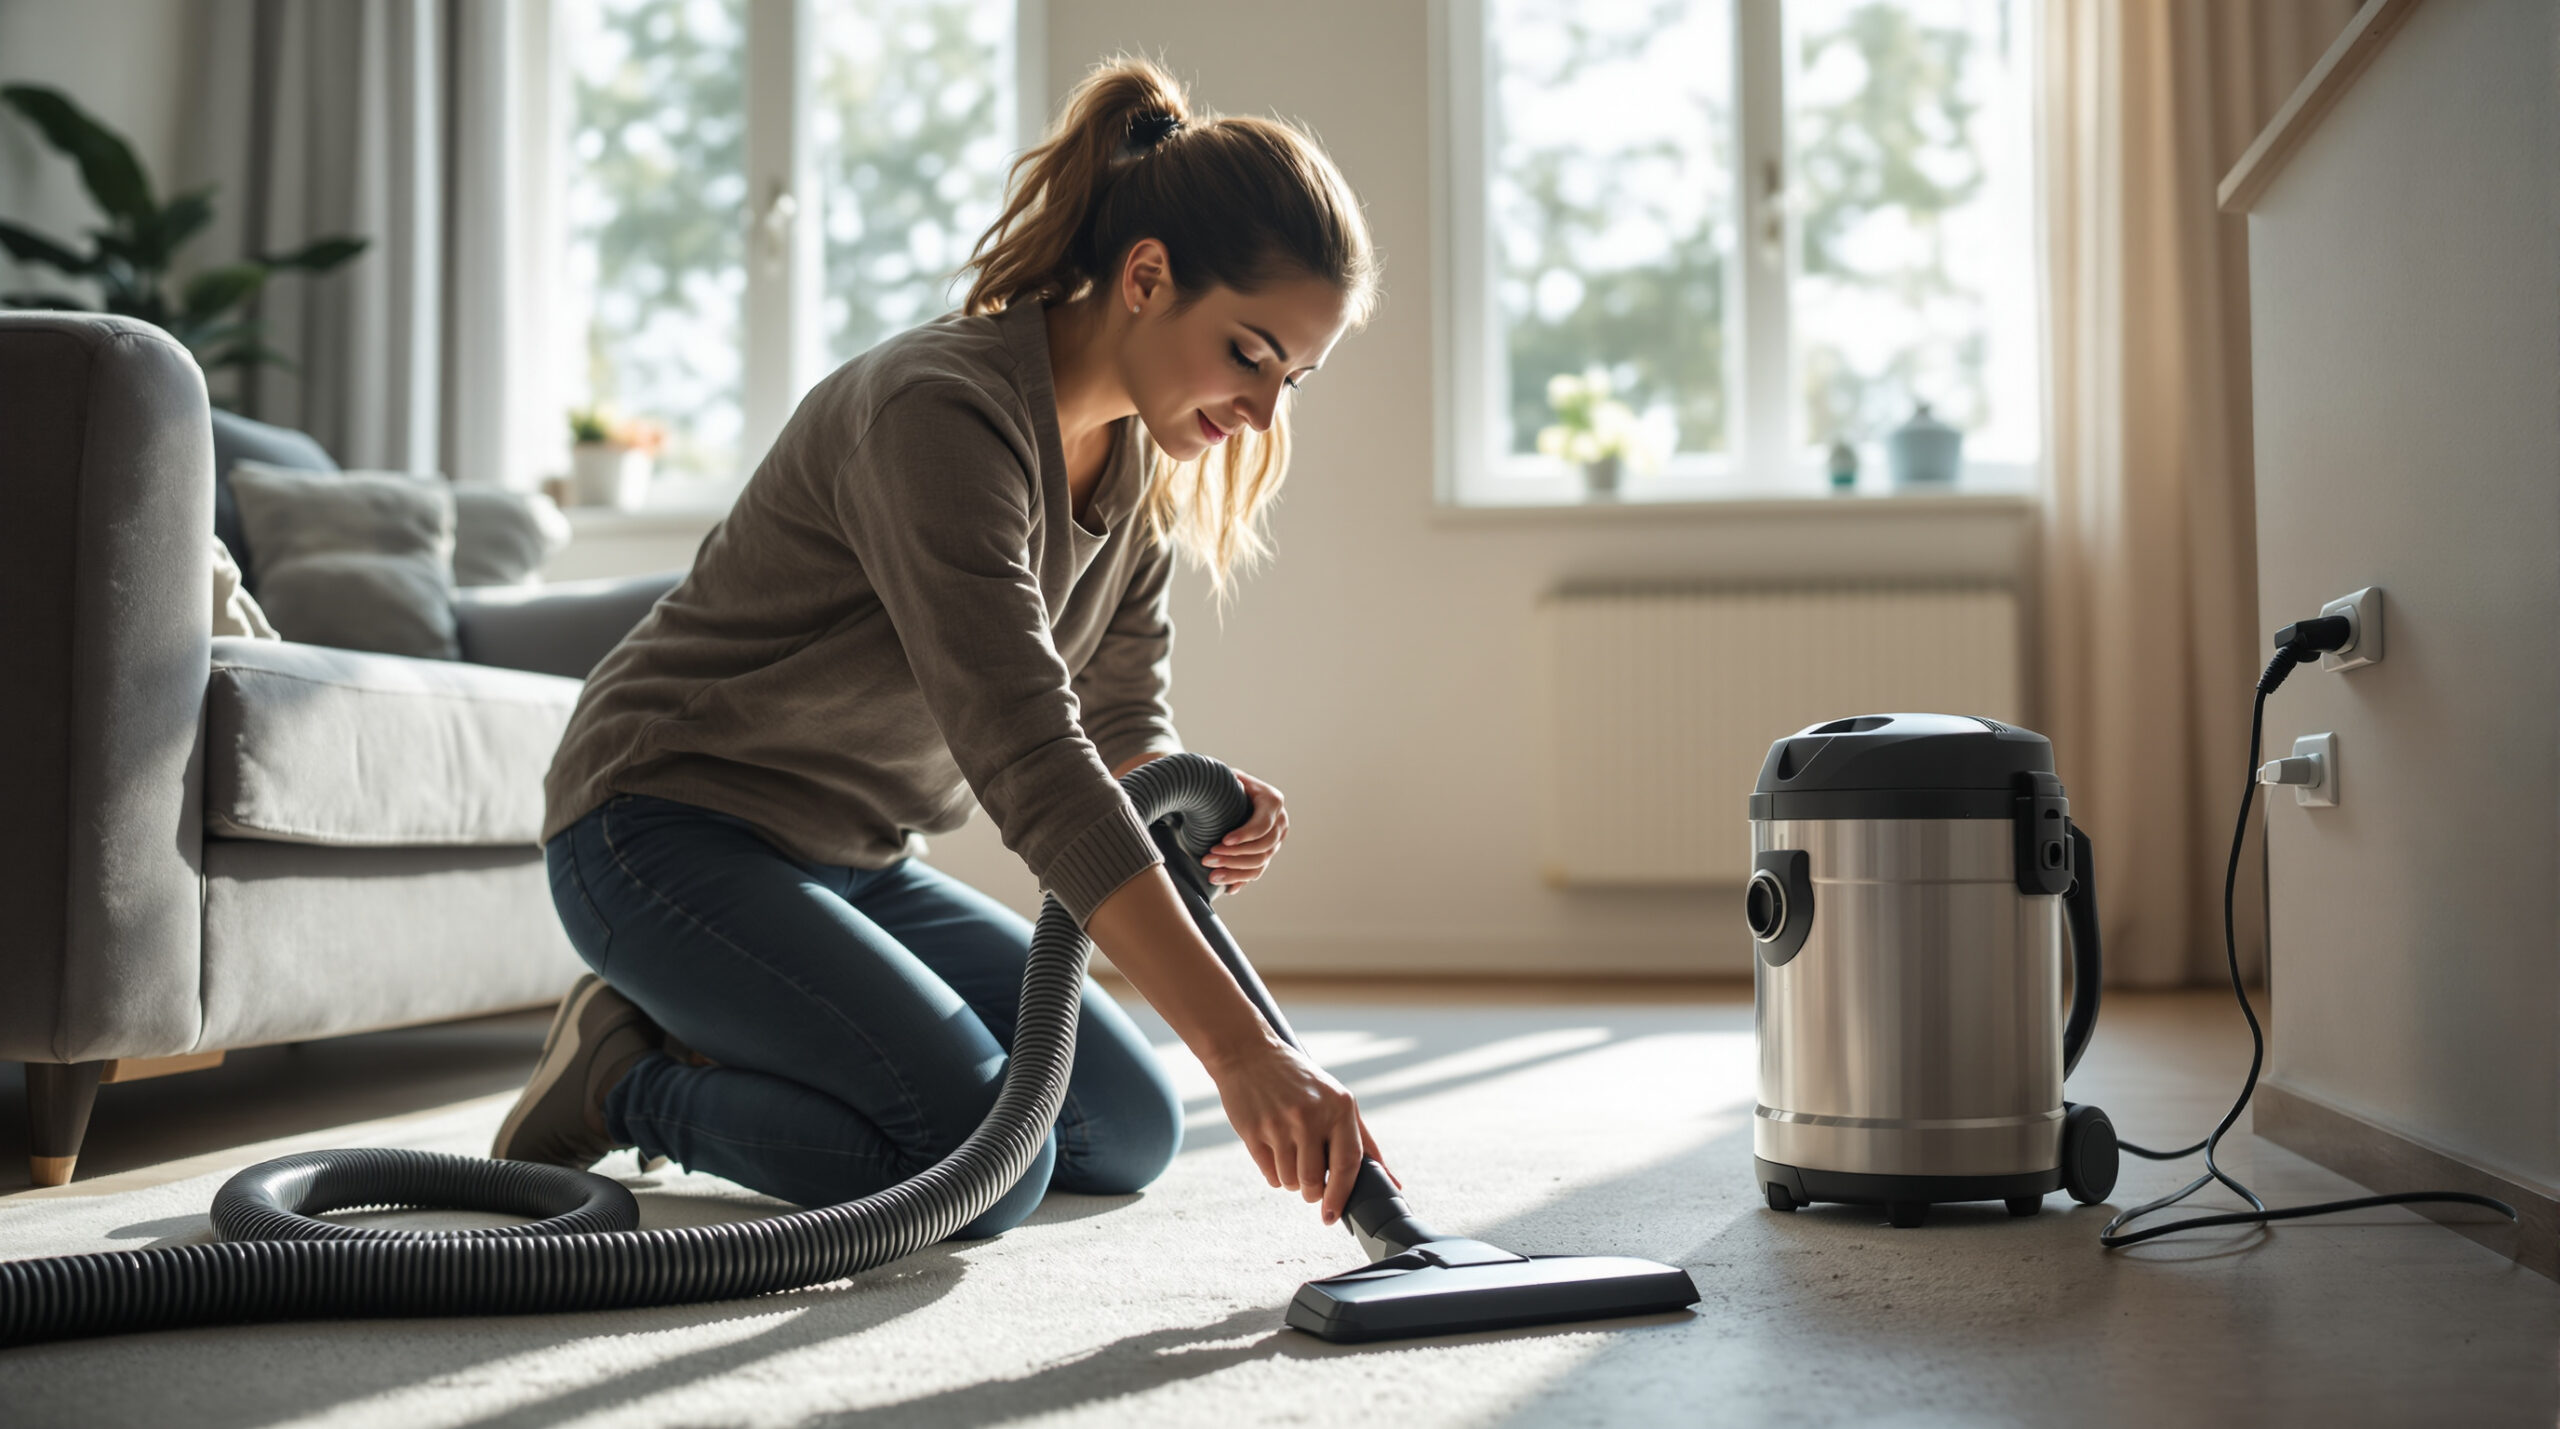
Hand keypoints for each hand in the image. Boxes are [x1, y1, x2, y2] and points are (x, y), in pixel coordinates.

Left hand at [1203, 770, 1287, 893]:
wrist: (1231, 793)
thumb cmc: (1227, 783)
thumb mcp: (1228, 777)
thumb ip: (1228, 780)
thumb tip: (1226, 783)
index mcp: (1272, 801)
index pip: (1262, 825)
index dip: (1244, 835)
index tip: (1223, 841)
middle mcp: (1279, 822)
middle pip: (1262, 848)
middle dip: (1233, 856)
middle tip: (1207, 858)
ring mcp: (1275, 840)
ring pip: (1260, 863)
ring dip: (1234, 872)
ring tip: (1211, 875)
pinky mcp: (1267, 854)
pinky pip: (1257, 872)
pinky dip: (1241, 880)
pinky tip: (1227, 888)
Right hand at [1205, 1037, 1396, 1223]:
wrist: (1250, 1054)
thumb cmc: (1300, 1081)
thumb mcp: (1338, 1100)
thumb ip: (1364, 1142)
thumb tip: (1391, 1182)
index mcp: (1339, 1106)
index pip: (1348, 1164)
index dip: (1342, 1196)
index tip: (1333, 1215)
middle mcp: (1310, 1115)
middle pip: (1315, 1181)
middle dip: (1313, 1192)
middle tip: (1311, 1181)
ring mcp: (1279, 1124)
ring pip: (1290, 1182)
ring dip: (1292, 1182)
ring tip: (1292, 1158)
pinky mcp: (1253, 1132)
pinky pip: (1269, 1175)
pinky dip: (1274, 1174)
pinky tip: (1275, 1151)